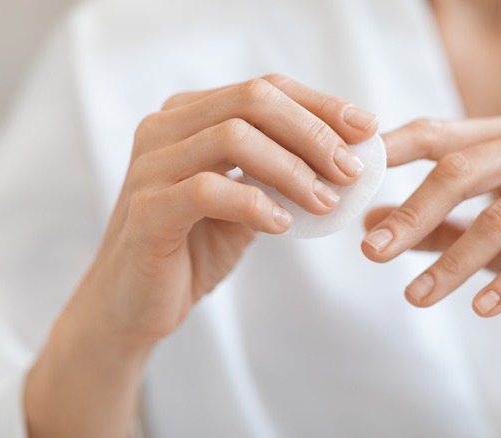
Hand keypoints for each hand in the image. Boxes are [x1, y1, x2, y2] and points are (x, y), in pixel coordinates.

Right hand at [73, 74, 377, 349]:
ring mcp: (150, 166)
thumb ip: (279, 173)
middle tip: (352, 170)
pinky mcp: (147, 210)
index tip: (366, 128)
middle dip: (313, 132)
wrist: (134, 305)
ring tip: (327, 202)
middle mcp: (164, 128)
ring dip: (293, 169)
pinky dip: (254, 203)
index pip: (264, 89)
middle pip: (252, 100)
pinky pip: (208, 190)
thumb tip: (347, 158)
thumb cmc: (193, 247)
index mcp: (188, 116)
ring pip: (232, 138)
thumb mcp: (245, 201)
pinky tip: (283, 225)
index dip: (320, 104)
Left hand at [362, 117, 500, 321]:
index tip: (347, 178)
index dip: (389, 152)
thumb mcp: (487, 238)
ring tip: (416, 298)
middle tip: (370, 253)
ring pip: (498, 217)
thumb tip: (368, 223)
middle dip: (410, 216)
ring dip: (452, 263)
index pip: (436, 135)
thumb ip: (433, 227)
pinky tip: (481, 309)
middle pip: (458, 171)